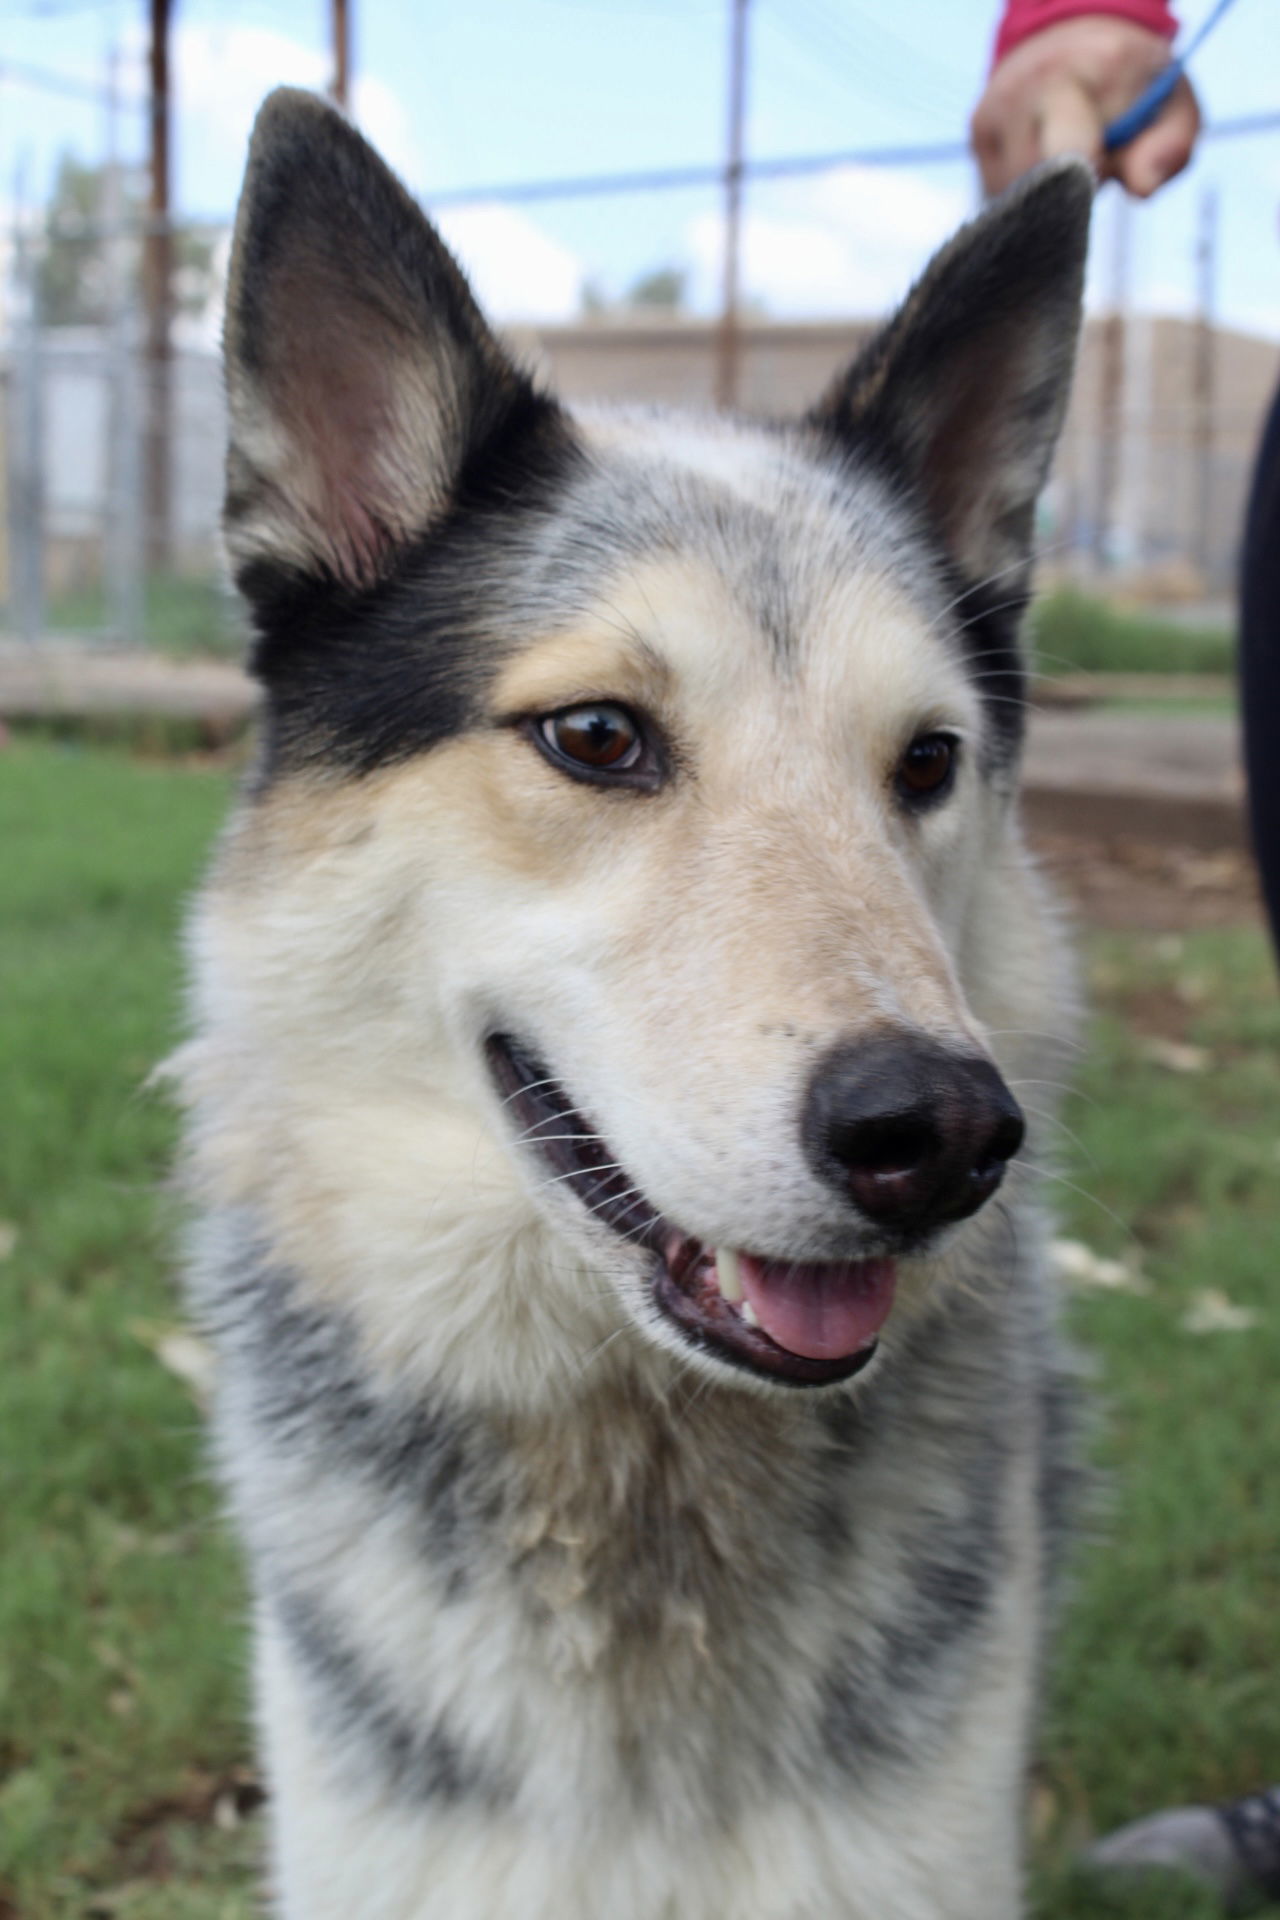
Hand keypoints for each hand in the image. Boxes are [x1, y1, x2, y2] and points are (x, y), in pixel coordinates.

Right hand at [971, 16, 1200, 198]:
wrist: (1077, 30)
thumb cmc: (1134, 81)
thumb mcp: (1174, 105)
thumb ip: (1171, 147)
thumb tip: (1142, 188)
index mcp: (1088, 66)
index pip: (1072, 149)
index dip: (1087, 178)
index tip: (1101, 172)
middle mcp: (1030, 82)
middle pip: (1041, 180)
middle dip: (1071, 188)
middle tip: (1096, 161)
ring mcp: (997, 106)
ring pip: (1017, 192)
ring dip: (1048, 194)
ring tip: (1071, 159)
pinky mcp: (979, 129)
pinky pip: (1000, 189)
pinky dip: (1027, 190)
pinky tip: (1046, 161)